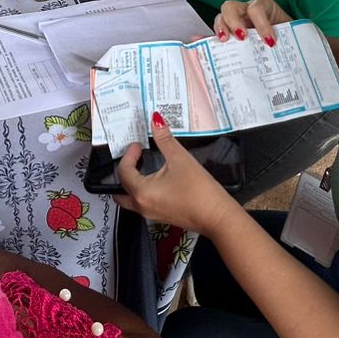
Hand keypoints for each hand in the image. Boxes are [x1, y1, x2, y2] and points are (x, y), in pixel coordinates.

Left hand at [117, 115, 243, 236]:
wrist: (218, 217)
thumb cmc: (199, 190)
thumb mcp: (180, 159)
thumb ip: (164, 139)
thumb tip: (156, 120)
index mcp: (141, 192)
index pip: (124, 171)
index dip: (129, 155)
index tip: (139, 145)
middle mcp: (142, 206)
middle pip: (120, 190)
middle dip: (125, 172)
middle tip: (135, 158)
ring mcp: (151, 214)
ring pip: (131, 199)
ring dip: (132, 183)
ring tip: (143, 167)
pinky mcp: (162, 217)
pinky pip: (143, 203)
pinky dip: (143, 191)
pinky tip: (157, 179)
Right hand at [215, 0, 292, 43]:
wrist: (287, 42)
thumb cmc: (288, 35)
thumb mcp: (291, 33)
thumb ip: (290, 37)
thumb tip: (294, 48)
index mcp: (263, 5)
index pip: (256, 9)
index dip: (262, 24)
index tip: (270, 42)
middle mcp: (245, 10)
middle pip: (231, 7)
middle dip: (234, 22)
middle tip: (242, 38)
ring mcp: (234, 21)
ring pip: (220, 17)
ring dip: (220, 28)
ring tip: (224, 41)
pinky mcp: (228, 34)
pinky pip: (216, 33)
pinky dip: (212, 38)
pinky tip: (211, 45)